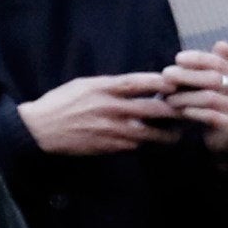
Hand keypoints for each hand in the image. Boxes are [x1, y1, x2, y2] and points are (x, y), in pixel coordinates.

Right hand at [18, 71, 181, 155]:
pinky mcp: (108, 147)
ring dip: (166, 133)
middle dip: (173, 110)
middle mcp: (110, 108)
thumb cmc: (61, 103)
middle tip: (187, 110)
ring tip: (177, 133)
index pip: (137, 82)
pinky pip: (134, 145)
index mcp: (102, 88)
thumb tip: (135, 85)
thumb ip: (109, 86)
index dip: (159, 81)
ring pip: (148, 132)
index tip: (175, 81)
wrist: (41, 129)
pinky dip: (146, 143)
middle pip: (151, 108)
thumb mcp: (83, 85)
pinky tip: (154, 142)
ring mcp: (110, 129)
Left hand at [167, 44, 227, 149]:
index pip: (218, 62)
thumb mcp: (212, 82)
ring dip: (185, 97)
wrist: (222, 138)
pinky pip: (212, 116)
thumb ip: (214, 64)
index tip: (177, 59)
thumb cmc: (213, 105)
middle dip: (187, 76)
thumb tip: (222, 43)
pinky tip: (182, 111)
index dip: (198, 59)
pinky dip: (194, 112)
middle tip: (165, 76)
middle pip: (213, 78)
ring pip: (210, 98)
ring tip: (169, 98)